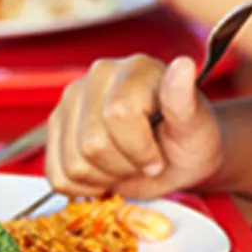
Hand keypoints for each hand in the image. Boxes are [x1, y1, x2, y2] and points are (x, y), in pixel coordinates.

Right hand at [45, 55, 223, 200]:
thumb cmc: (190, 140)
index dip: (140, 149)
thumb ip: (185, 100)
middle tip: (144, 162)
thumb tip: (183, 65)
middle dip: (124, 166)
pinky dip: (84, 187)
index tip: (158, 158)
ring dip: (105, 178)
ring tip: (126, 164)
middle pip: (92, 143)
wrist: (177, 156)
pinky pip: (57, 175)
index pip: (118, 114)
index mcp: (136, 68)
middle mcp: (99, 76)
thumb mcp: (196, 127)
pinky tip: (105, 172)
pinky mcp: (55, 126)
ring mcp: (72, 100)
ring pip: (74, 162)